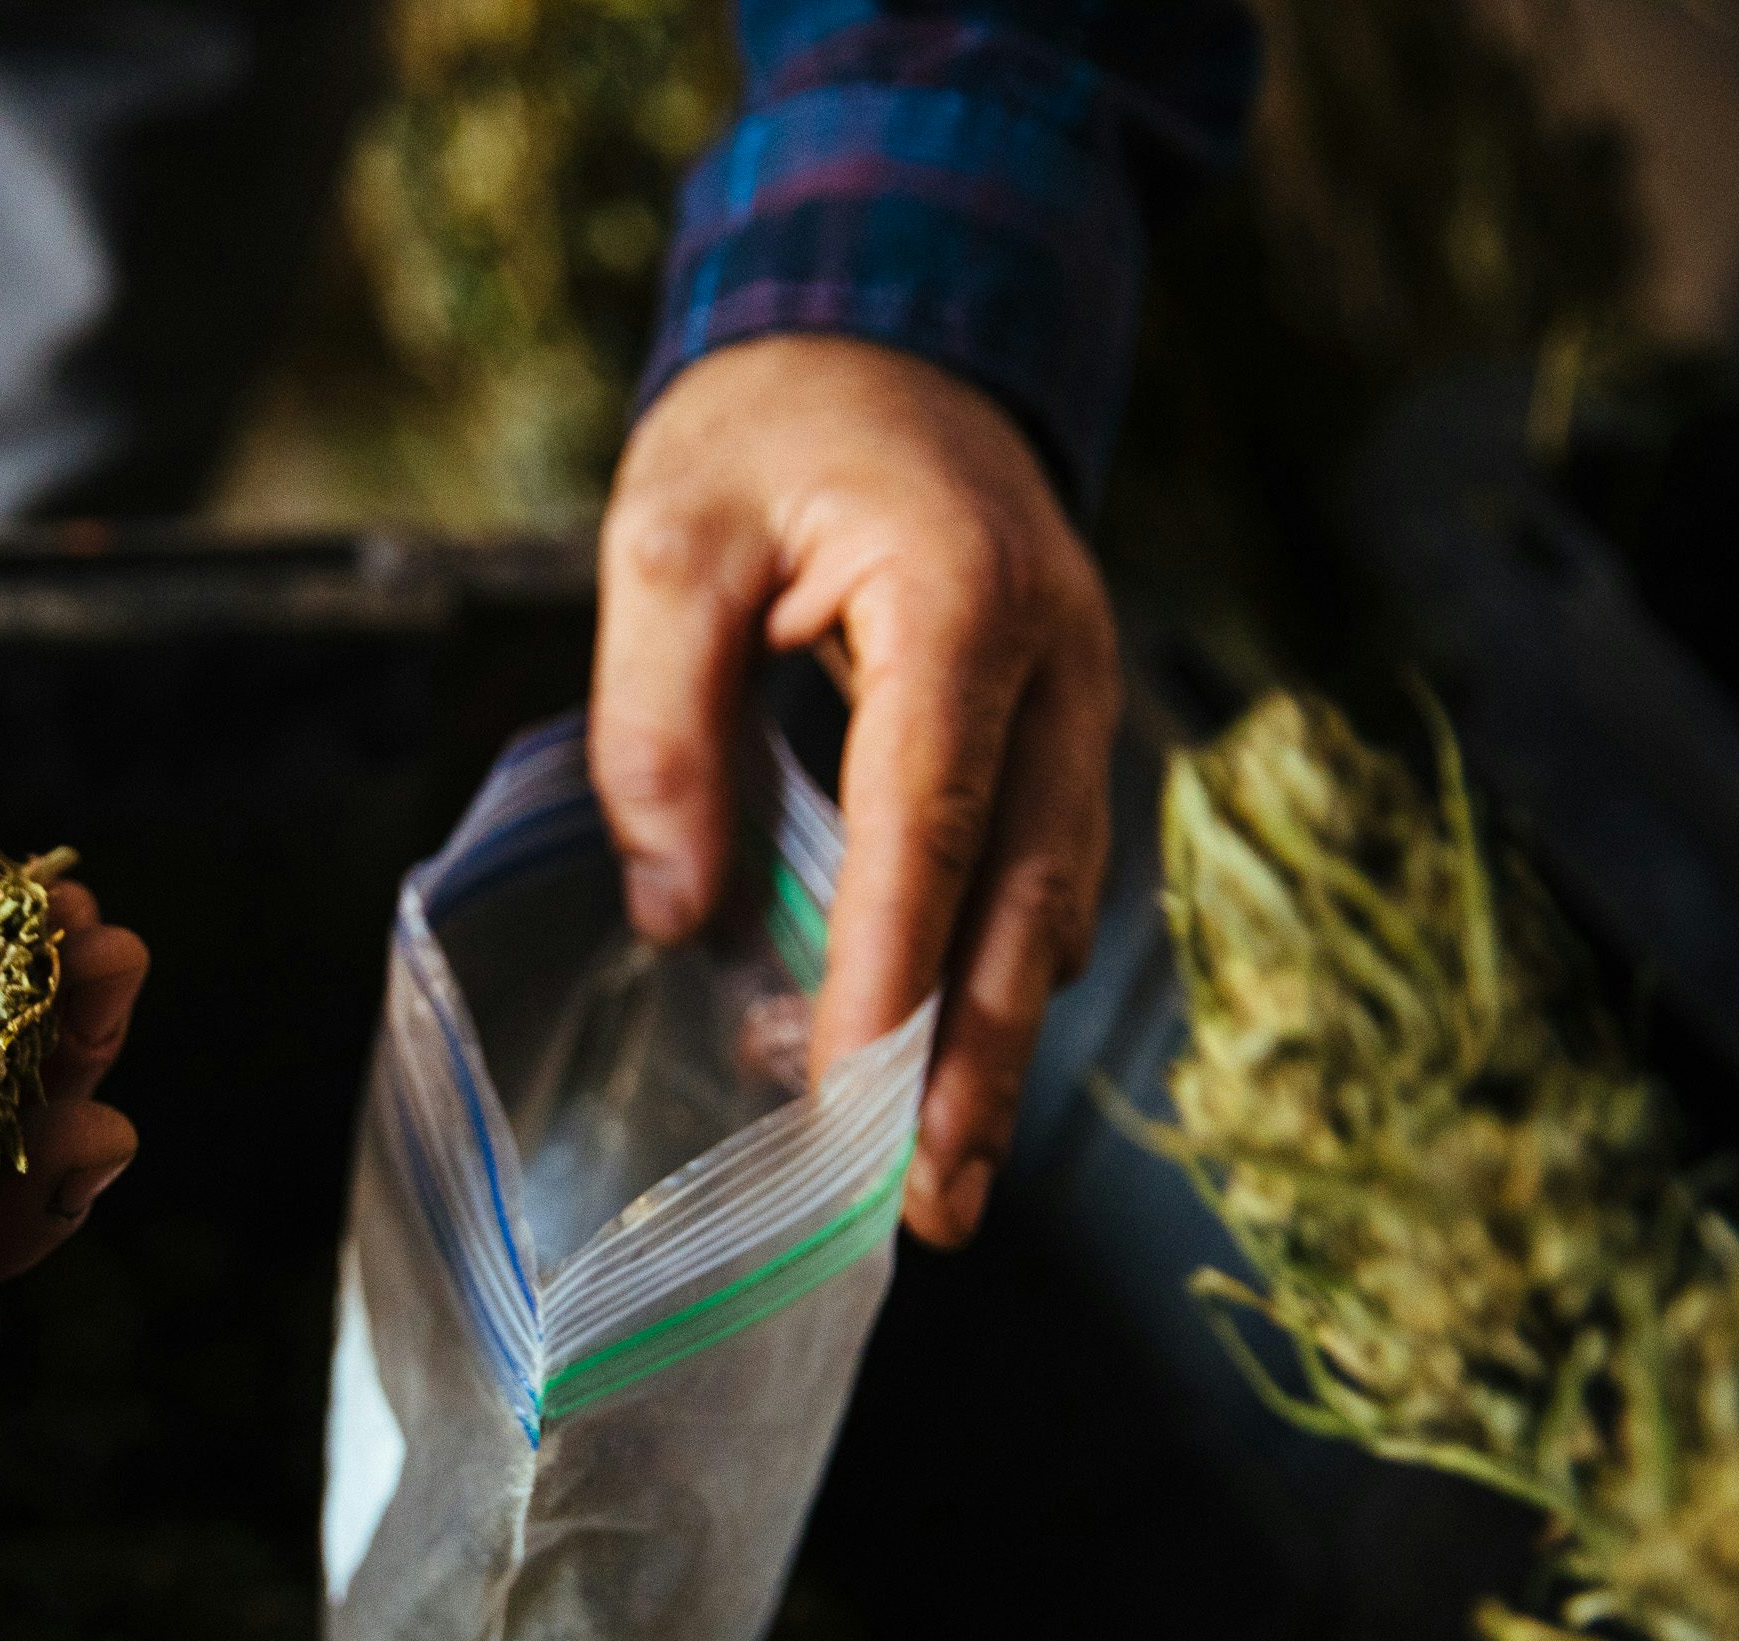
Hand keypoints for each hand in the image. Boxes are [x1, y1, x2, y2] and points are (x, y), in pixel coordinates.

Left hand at [591, 335, 1116, 1247]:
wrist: (899, 333)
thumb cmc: (774, 427)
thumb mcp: (666, 536)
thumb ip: (659, 718)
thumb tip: (679, 908)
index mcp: (962, 602)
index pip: (928, 825)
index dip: (890, 976)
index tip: (849, 1103)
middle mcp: (1058, 664)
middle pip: (1028, 900)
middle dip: (976, 1064)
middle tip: (928, 1208)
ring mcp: (1080, 700)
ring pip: (1053, 904)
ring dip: (994, 1042)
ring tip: (927, 1180)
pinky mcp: (1060, 733)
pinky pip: (1041, 874)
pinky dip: (987, 974)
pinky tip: (924, 1060)